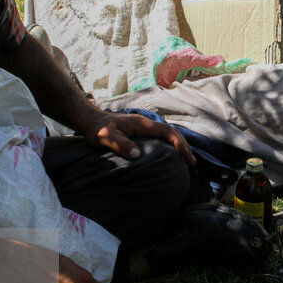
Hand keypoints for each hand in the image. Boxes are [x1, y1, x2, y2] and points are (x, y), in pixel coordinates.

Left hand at [80, 110, 195, 165]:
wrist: (90, 121)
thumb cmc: (97, 129)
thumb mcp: (104, 137)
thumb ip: (120, 144)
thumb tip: (137, 155)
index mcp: (141, 124)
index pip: (166, 131)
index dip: (178, 142)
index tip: (185, 155)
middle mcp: (145, 124)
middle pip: (170, 132)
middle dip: (183, 146)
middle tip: (192, 162)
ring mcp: (143, 128)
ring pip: (166, 135)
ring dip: (178, 145)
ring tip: (186, 160)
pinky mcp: (140, 133)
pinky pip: (160, 138)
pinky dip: (169, 146)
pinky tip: (170, 156)